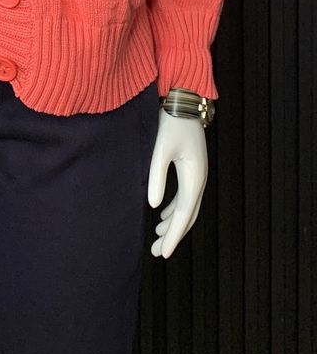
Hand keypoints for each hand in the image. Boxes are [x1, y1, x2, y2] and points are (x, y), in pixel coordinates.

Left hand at [146, 108, 208, 257]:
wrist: (184, 100)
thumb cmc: (172, 122)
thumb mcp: (160, 149)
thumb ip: (157, 176)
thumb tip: (155, 206)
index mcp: (194, 177)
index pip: (184, 215)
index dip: (173, 236)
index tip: (162, 253)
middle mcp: (199, 179)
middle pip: (188, 216)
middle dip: (174, 235)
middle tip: (157, 252)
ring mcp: (197, 174)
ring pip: (188, 207)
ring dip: (174, 223)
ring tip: (158, 237)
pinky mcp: (190, 167)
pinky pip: (185, 197)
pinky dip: (175, 210)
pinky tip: (163, 215)